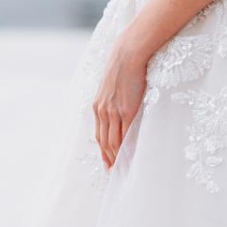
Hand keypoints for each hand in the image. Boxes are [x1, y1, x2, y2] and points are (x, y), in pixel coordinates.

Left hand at [92, 35, 148, 168]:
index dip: (102, 150)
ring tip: (120, 169)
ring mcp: (113, 112)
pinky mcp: (126, 111)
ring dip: (116, 157)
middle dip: (108, 158)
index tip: (107, 161)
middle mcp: (102, 111)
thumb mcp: (111, 85)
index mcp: (97, 106)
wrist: (128, 54)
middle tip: (113, 172)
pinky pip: (124, 135)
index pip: (99, 134)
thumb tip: (118, 106)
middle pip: (103, 142)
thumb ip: (112, 98)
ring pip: (112, 142)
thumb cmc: (123, 66)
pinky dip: (125, 148)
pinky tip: (128, 155)